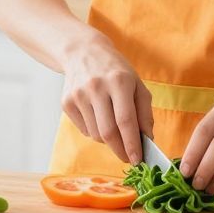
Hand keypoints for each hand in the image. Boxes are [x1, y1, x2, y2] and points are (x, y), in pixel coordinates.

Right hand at [60, 32, 152, 163]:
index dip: (132, 144)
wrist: (82, 52)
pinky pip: (84, 130)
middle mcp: (96, 87)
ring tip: (114, 129)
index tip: (138, 160)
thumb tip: (147, 140)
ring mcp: (78, 95)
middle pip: (108, 132)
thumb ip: (144, 113)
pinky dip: (95, 132)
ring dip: (108, 140)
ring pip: (96, 134)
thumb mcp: (137, 85)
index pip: (125, 120)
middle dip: (120, 150)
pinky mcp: (66, 102)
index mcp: (119, 81)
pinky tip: (98, 117)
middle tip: (128, 158)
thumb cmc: (115, 71)